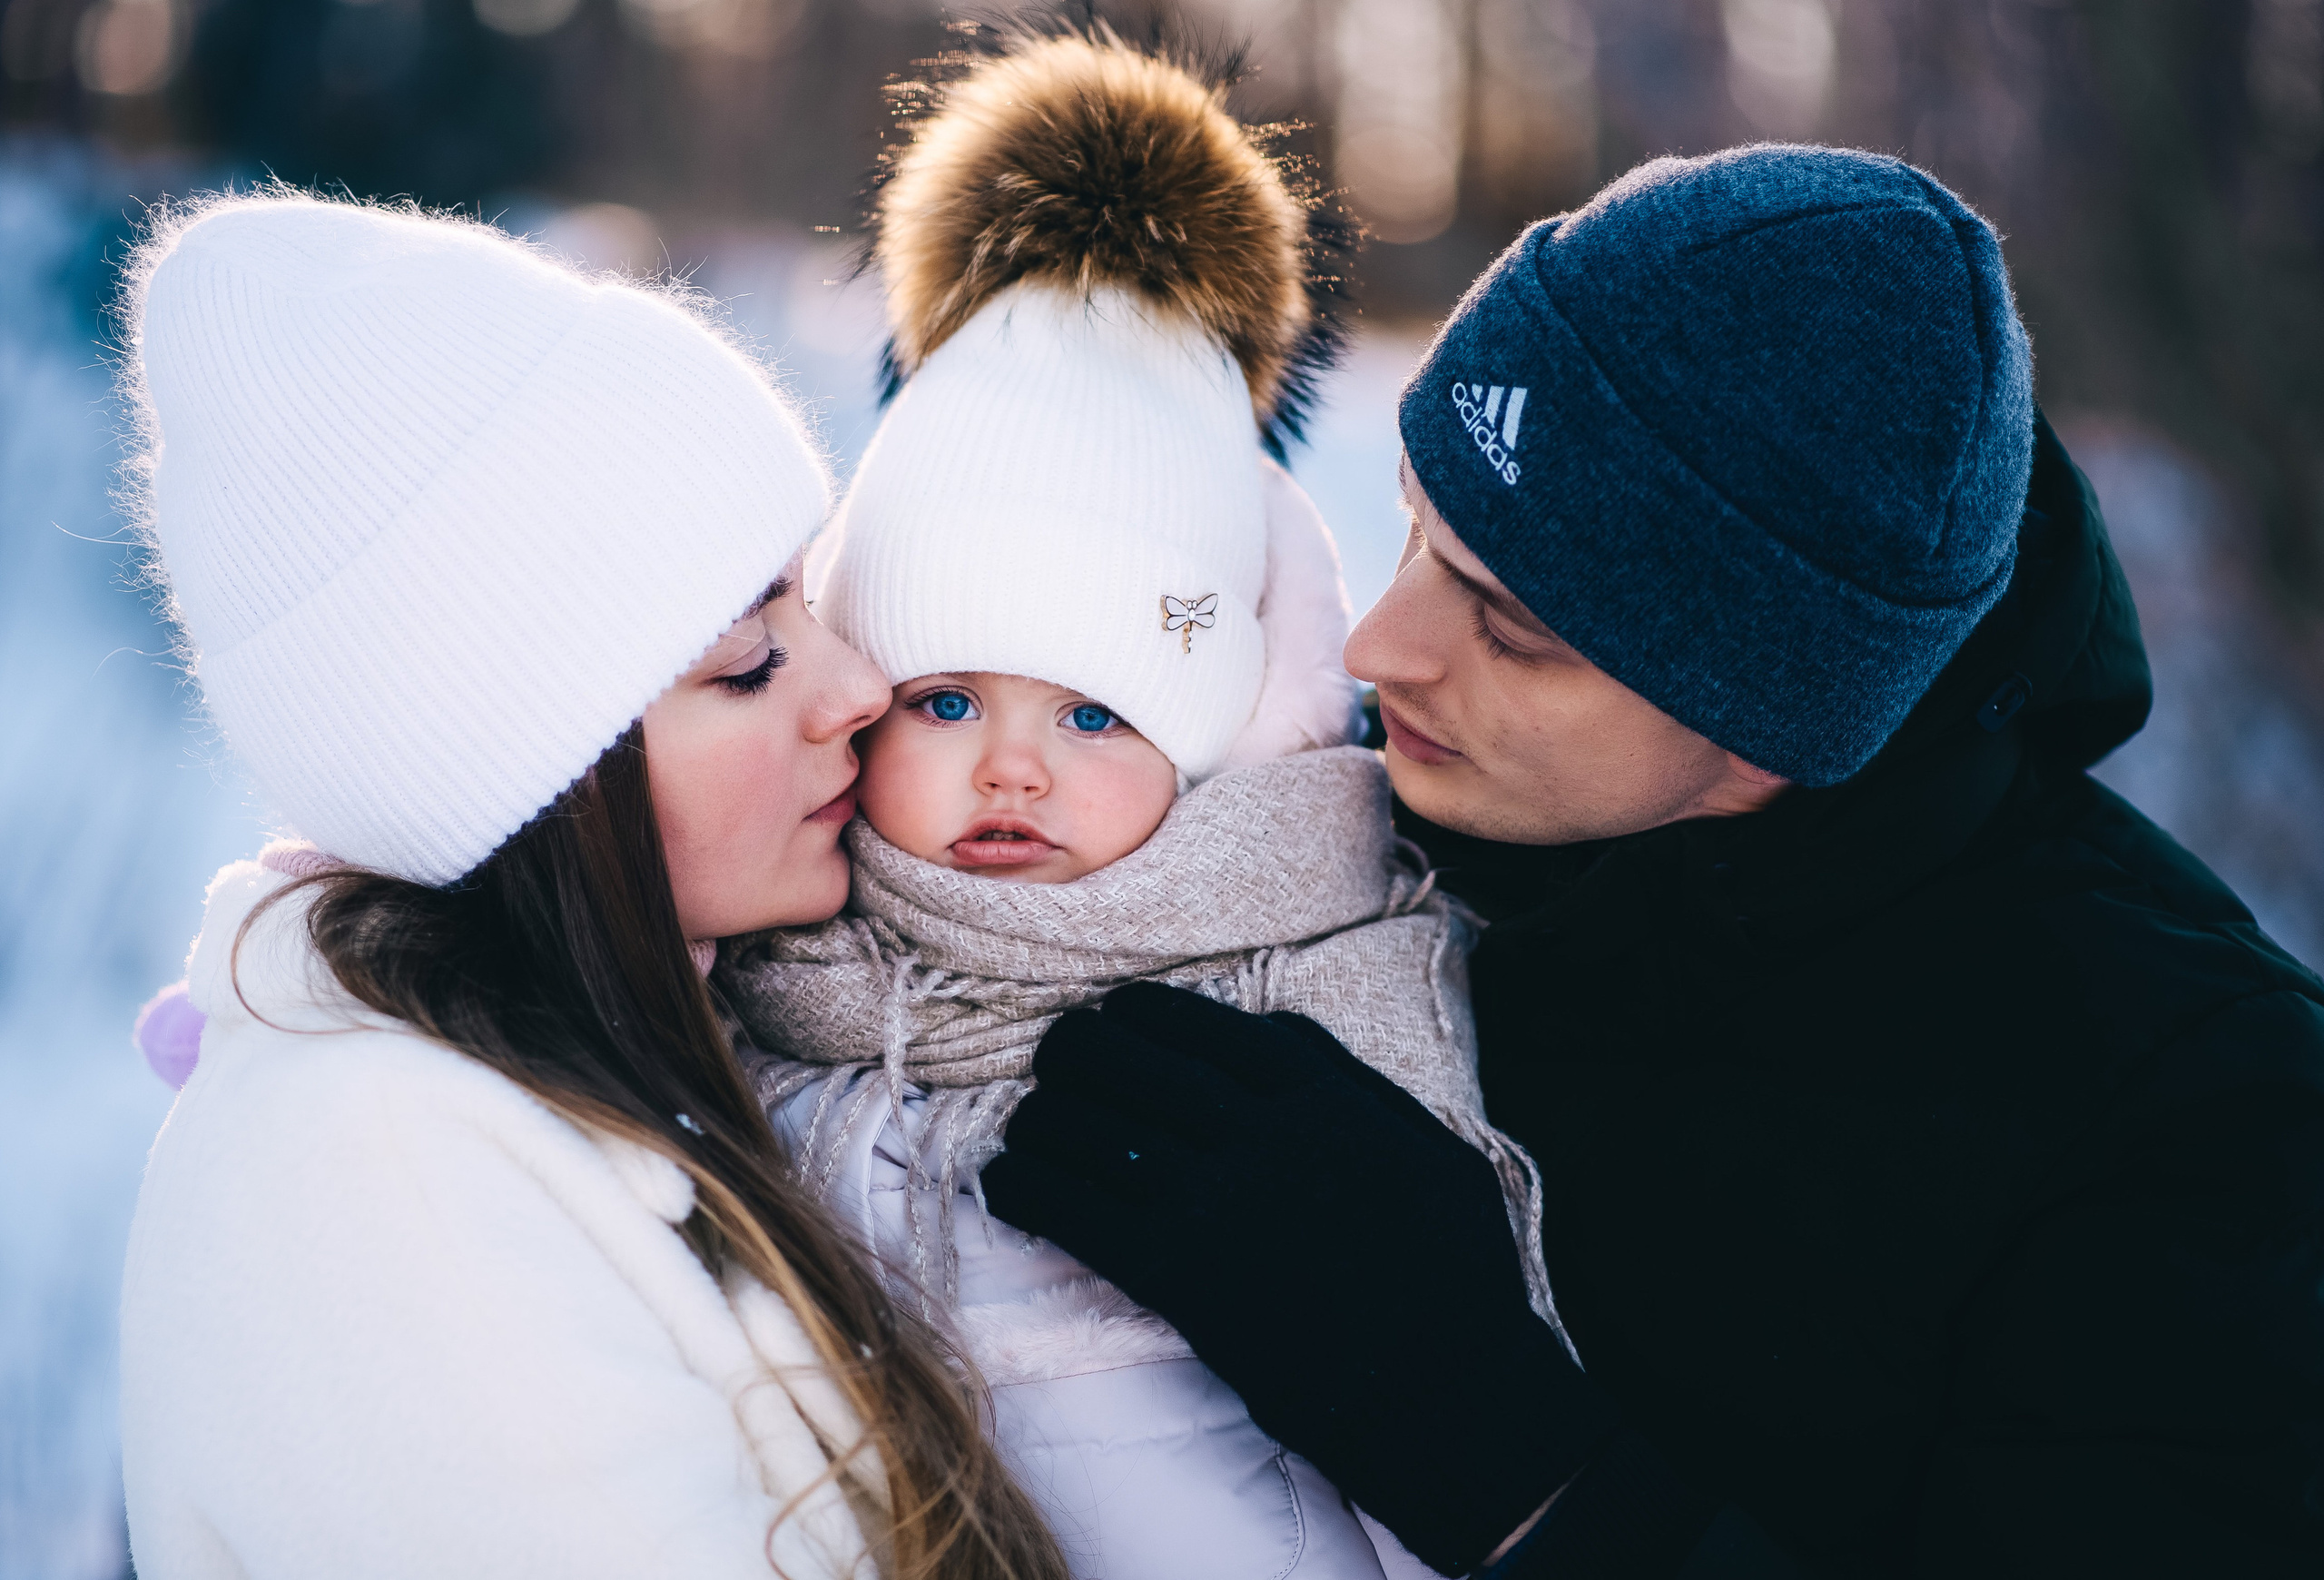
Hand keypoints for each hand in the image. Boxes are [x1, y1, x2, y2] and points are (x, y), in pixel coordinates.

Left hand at [982, 982, 1619, 1573]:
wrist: (1448, 1391)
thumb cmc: (1453, 1275)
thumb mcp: (1431, 1149)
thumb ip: (1349, 1081)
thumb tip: (1268, 1026)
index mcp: (1323, 1095)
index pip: (1196, 1023)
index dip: (1135, 1015)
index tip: (1110, 1021)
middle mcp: (1262, 1132)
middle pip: (1124, 1059)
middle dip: (1072, 1054)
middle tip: (1054, 1067)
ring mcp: (1217, 1202)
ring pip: (1085, 1126)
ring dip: (1040, 1119)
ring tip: (1029, 1130)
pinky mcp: (1182, 1276)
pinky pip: (1072, 1207)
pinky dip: (1024, 1187)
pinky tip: (1009, 1185)